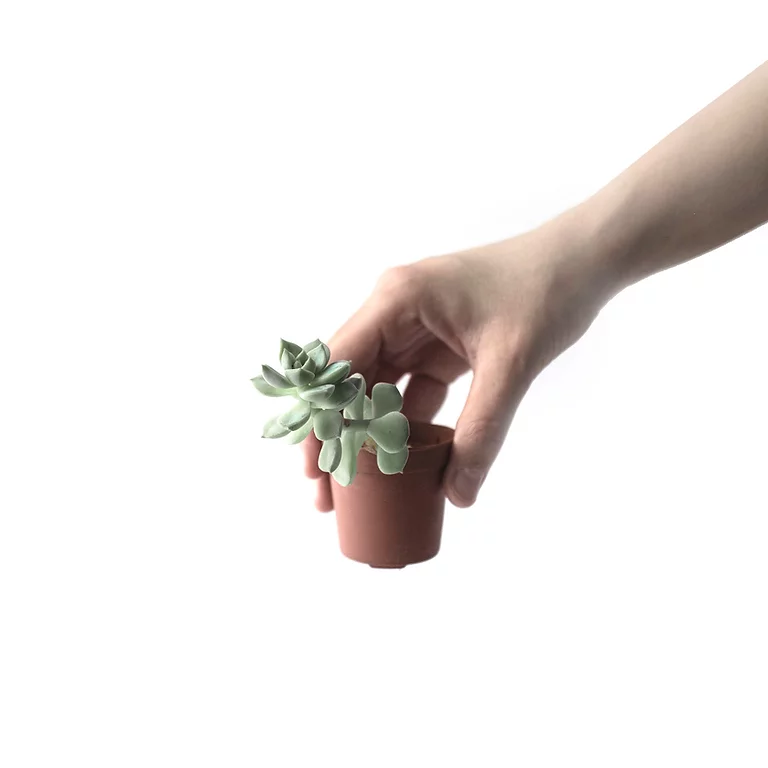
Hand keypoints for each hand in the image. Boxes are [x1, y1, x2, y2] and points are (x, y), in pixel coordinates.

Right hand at [304, 211, 612, 510]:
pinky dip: (406, 424)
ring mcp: (415, 327)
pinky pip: (409, 390)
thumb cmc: (546, 291)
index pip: (339, 363)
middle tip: (326, 491)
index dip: (320, 419)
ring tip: (357, 484)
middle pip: (350, 381)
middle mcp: (395, 310)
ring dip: (369, 433)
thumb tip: (458, 494)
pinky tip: (403, 461)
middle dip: (338, 435)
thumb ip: (482, 430)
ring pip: (377, 388)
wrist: (584, 261)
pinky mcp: (437, 343)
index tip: (313, 469)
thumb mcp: (510, 365)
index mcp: (398, 299)